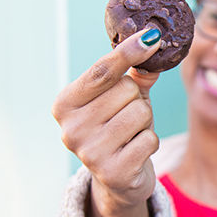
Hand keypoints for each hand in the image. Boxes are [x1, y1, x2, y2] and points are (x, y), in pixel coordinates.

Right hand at [52, 29, 161, 216]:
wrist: (119, 180)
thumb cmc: (120, 129)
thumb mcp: (123, 99)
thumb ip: (135, 75)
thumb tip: (151, 45)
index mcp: (65, 104)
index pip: (102, 71)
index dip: (128, 52)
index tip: (150, 36)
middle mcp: (70, 128)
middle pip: (127, 91)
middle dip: (137, 102)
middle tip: (125, 119)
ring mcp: (89, 152)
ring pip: (141, 113)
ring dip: (145, 123)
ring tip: (130, 135)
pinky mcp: (112, 172)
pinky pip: (150, 139)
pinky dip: (150, 143)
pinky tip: (135, 152)